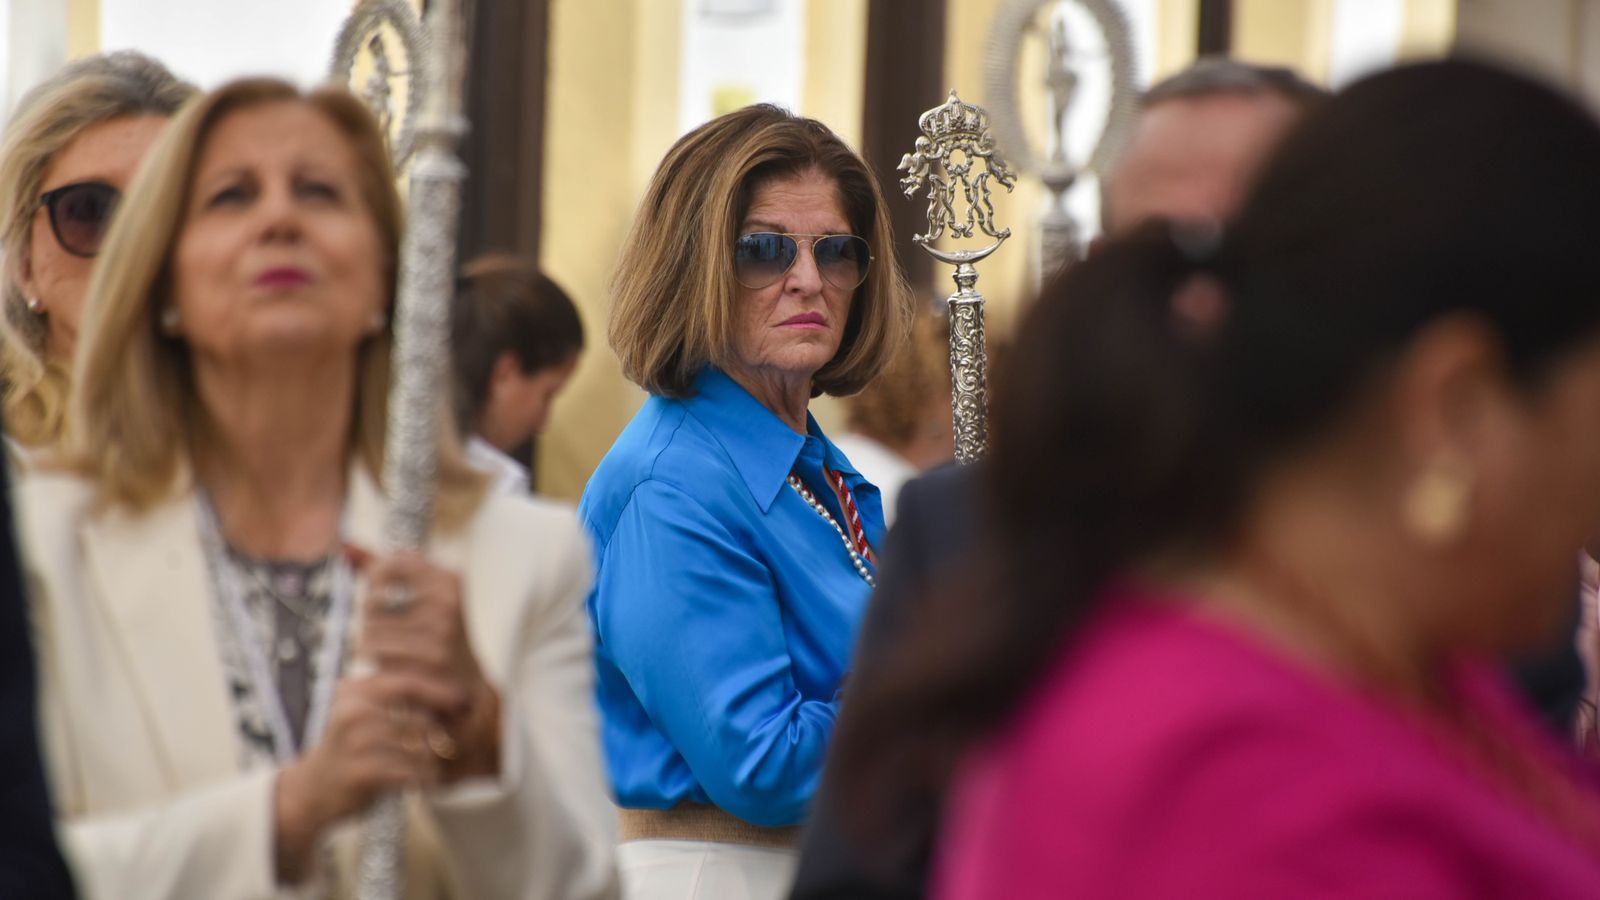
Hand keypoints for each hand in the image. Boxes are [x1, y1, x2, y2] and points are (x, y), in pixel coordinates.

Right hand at [273, 672, 445, 881]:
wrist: (311, 791)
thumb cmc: (350, 750)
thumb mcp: (363, 713)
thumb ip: (397, 699)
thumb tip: (452, 690)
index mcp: (355, 692)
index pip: (407, 682)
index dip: (440, 691)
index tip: (463, 701)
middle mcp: (353, 713)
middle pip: (419, 718)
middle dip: (438, 735)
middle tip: (445, 746)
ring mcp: (355, 743)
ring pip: (418, 748)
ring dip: (432, 762)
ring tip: (432, 768)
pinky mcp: (361, 773)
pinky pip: (409, 773)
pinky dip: (423, 780)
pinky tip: (424, 784)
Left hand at [350, 546, 502, 783]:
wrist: (470, 691)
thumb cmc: (436, 639)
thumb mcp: (419, 598)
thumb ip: (381, 569)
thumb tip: (343, 544)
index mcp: (448, 579)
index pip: (386, 566)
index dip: (372, 584)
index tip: (380, 600)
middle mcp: (447, 602)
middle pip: (371, 606)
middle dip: (371, 626)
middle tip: (388, 641)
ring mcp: (441, 634)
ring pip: (370, 637)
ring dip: (371, 653)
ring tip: (391, 660)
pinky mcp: (431, 666)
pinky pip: (378, 664)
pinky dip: (376, 672)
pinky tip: (392, 676)